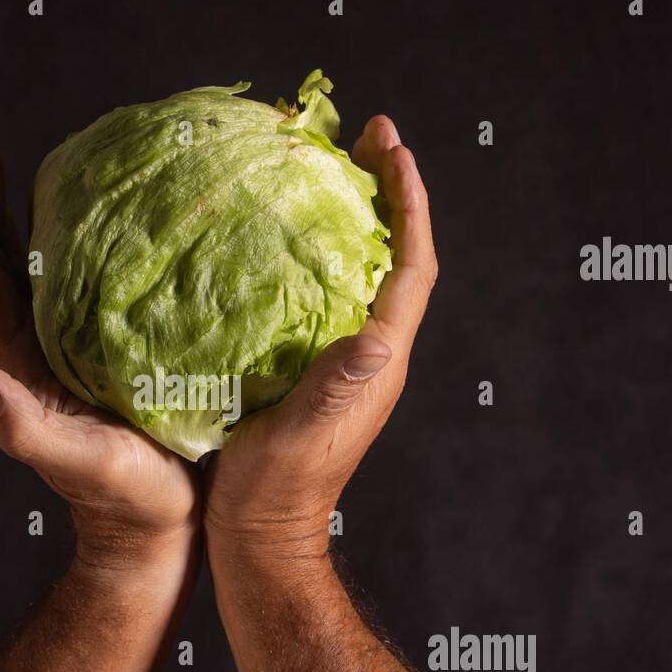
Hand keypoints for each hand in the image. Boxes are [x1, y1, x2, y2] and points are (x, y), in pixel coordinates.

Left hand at [0, 122, 198, 559]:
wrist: (162, 527)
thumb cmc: (129, 502)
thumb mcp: (84, 464)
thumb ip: (29, 430)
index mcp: (23, 366)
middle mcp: (37, 347)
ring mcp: (68, 346)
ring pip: (32, 264)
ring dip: (16, 207)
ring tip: (11, 150)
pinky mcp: (105, 348)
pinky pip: (80, 280)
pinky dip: (74, 237)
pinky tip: (95, 207)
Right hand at [204, 116, 437, 562]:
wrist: (260, 535)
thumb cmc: (277, 490)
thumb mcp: (304, 435)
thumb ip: (338, 386)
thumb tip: (379, 338)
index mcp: (379, 362)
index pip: (411, 267)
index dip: (408, 204)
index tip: (391, 148)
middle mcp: (372, 354)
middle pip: (396, 256)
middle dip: (391, 193)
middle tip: (368, 136)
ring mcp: (346, 362)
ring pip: (364, 272)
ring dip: (359, 217)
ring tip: (333, 169)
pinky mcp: (316, 371)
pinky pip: (330, 294)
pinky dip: (321, 254)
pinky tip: (287, 239)